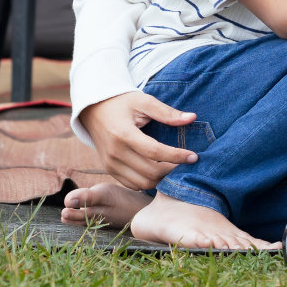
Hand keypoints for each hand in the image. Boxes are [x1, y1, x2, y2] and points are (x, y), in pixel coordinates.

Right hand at [77, 91, 198, 189]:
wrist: (93, 109)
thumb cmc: (120, 102)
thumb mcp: (143, 101)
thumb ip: (166, 112)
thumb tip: (192, 117)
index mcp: (123, 133)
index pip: (155, 152)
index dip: (177, 156)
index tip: (194, 156)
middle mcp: (115, 152)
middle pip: (150, 172)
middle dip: (172, 170)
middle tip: (185, 163)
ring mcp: (110, 163)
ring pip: (143, 182)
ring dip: (161, 178)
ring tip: (173, 167)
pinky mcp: (109, 169)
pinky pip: (133, 184)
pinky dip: (148, 181)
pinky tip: (158, 171)